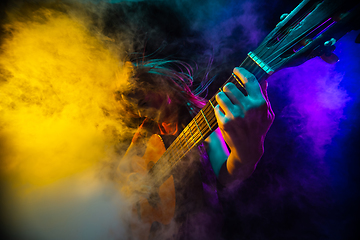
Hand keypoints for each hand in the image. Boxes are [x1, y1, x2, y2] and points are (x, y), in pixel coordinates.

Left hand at [214, 67, 273, 182]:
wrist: (248, 149)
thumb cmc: (259, 128)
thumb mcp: (267, 113)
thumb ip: (264, 95)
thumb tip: (263, 79)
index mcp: (259, 103)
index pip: (249, 80)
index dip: (241, 71)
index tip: (236, 69)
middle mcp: (247, 108)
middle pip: (229, 86)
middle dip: (228, 87)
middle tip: (229, 91)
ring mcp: (235, 115)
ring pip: (220, 95)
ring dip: (222, 97)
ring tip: (226, 102)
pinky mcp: (224, 122)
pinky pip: (216, 107)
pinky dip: (219, 109)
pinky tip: (225, 114)